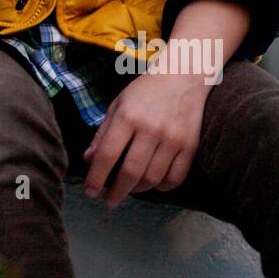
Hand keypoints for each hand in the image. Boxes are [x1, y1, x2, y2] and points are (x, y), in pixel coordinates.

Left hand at [82, 56, 209, 206]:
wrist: (183, 77)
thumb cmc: (144, 91)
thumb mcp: (117, 105)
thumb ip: (103, 133)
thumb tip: (88, 160)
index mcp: (128, 116)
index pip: (108, 155)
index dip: (96, 177)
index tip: (90, 191)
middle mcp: (151, 129)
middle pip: (131, 172)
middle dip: (116, 192)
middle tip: (109, 200)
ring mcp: (172, 139)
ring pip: (152, 179)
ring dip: (137, 190)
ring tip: (128, 190)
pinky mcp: (190, 146)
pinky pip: (175, 178)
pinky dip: (162, 187)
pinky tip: (152, 184)